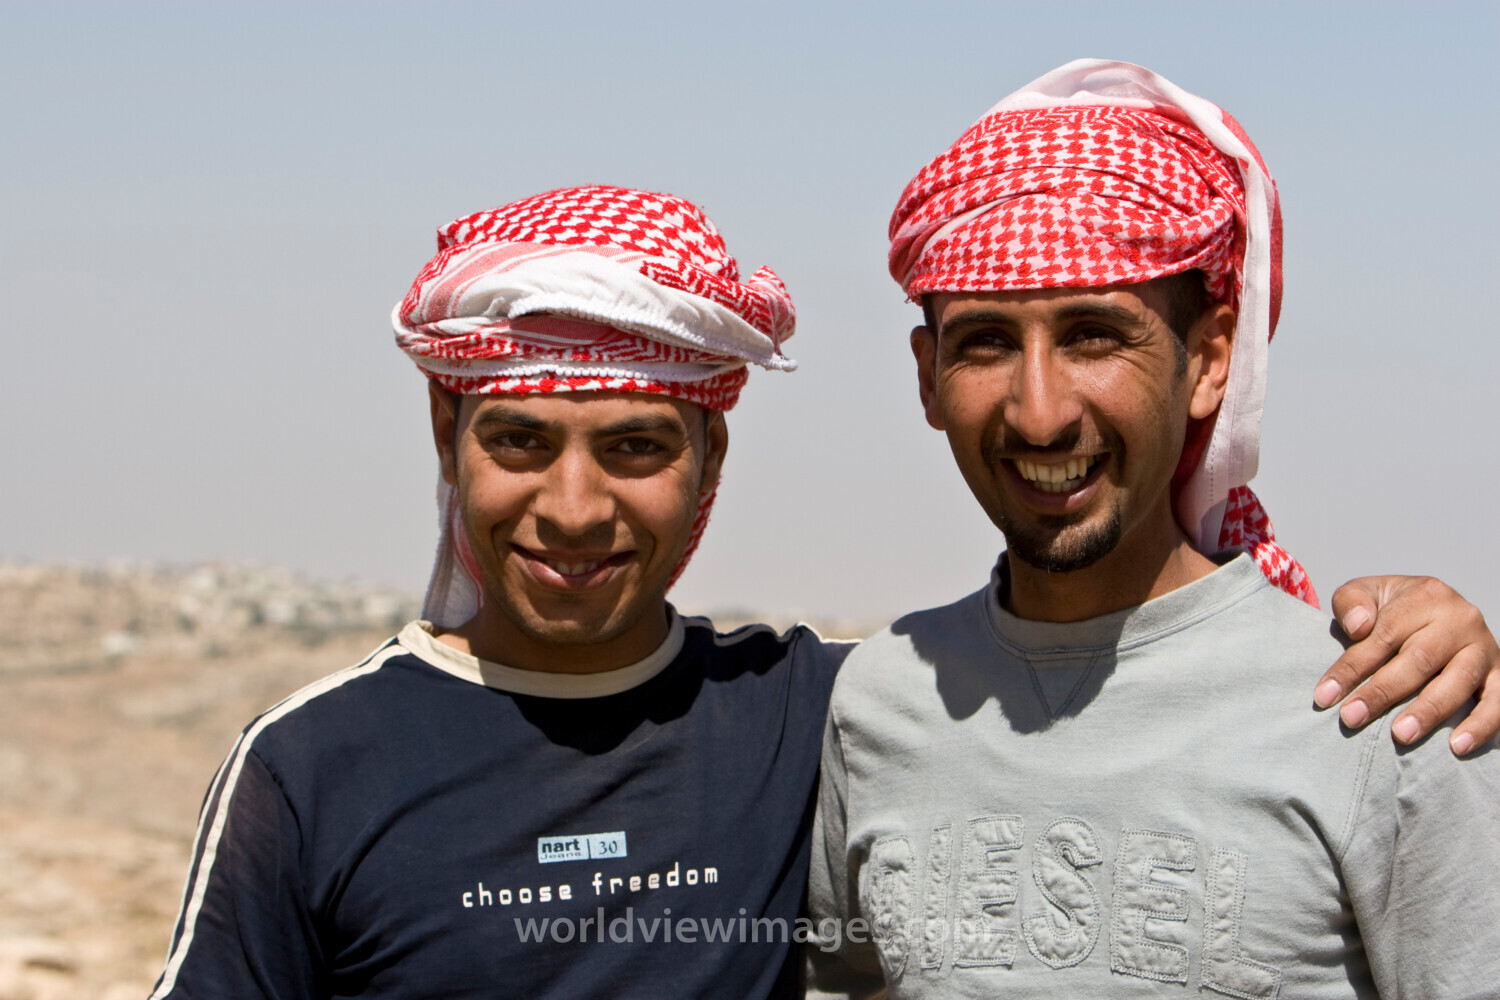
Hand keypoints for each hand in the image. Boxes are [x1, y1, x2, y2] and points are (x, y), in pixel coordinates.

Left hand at [1313, 576, 1497, 755]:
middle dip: (1382, 693)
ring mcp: (1483, 647)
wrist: (1437, 610)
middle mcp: (1459, 619)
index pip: (1383, 635)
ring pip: (1458, 681)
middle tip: (1352, 718)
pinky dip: (1481, 725)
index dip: (1352, 667)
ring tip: (1401, 735)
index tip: (1325, 696)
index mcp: (1425, 595)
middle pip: (1418, 660)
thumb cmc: (1393, 609)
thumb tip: (1359, 625)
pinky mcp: (1499, 673)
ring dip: (1429, 711)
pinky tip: (1457, 746)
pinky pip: (1498, 702)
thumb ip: (1352, 602)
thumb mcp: (1367, 593)